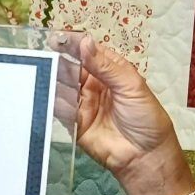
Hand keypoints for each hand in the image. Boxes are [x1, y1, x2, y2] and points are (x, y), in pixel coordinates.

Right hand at [60, 34, 192, 194]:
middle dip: (59, 61)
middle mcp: (94, 85)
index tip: (59, 38)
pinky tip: (49, 94)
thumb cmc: (147, 119)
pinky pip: (59, 109)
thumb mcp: (130, 85)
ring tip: (47, 73)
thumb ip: (105, 66)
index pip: (88, 52)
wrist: (145, 156)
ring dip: (54, 79)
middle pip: (71, 67)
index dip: (74, 44)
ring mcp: (83, 103)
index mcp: (110, 71)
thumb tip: (85, 43)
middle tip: (48, 55)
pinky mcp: (74, 122)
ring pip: (62, 86)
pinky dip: (53, 101)